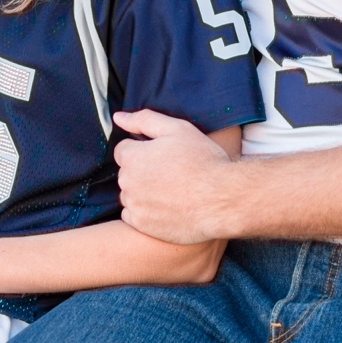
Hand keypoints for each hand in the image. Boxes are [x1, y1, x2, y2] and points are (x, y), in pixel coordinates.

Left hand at [114, 110, 238, 244]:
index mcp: (132, 157)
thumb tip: (119, 117)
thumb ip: (144, 120)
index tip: (164, 156)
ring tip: (171, 191)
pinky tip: (166, 207)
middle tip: (172, 172)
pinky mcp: (142, 225)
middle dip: (143, 170)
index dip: (144, 150)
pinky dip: (145, 212)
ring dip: (143, 191)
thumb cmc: (203, 161)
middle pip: (127, 172)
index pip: (124, 149)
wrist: (222, 199)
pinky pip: (133, 215)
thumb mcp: (177, 129)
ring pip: (130, 194)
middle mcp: (127, 182)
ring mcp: (134, 205)